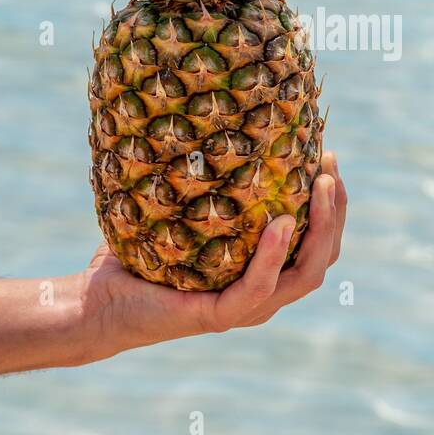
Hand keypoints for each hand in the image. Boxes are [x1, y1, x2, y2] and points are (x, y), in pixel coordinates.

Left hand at [75, 151, 347, 360]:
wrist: (97, 302)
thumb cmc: (138, 256)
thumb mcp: (184, 213)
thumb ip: (210, 183)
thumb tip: (224, 117)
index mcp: (264, 274)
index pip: (318, 245)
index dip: (334, 205)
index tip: (329, 158)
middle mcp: (263, 296)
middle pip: (322, 258)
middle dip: (335, 212)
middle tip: (330, 167)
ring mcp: (245, 310)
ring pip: (305, 276)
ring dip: (320, 230)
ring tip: (320, 187)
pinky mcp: (218, 317)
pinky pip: (257, 288)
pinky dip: (274, 256)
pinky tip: (280, 223)